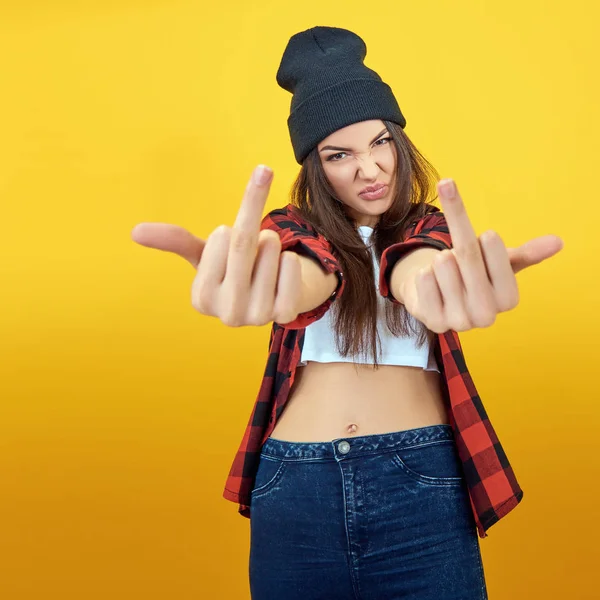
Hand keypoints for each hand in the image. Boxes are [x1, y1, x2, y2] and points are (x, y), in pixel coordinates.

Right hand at [130, 165, 303, 326]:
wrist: (274, 291)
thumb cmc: (234, 269)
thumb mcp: (205, 254)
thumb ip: (176, 241)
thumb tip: (135, 231)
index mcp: (202, 299)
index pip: (220, 239)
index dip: (228, 231)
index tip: (228, 241)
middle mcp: (227, 314)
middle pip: (243, 243)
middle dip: (252, 224)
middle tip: (255, 230)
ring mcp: (259, 317)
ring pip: (271, 250)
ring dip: (270, 243)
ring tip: (265, 257)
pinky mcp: (286, 314)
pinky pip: (291, 265)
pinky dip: (289, 258)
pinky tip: (281, 273)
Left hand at [402, 179, 563, 332]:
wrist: (434, 296)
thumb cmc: (471, 275)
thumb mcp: (499, 263)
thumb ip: (525, 254)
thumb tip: (557, 242)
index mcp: (509, 299)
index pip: (495, 250)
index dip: (487, 239)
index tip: (486, 236)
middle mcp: (487, 315)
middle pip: (467, 253)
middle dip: (458, 236)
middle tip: (457, 239)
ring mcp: (459, 322)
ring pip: (443, 263)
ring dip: (440, 259)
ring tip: (446, 271)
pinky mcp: (433, 322)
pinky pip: (423, 278)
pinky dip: (424, 273)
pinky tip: (431, 285)